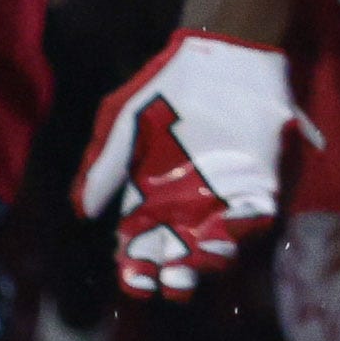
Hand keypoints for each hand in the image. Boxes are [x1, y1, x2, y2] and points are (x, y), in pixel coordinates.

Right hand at [77, 30, 298, 298]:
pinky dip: (241, 232)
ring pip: (213, 246)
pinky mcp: (259, 189)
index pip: (140, 241)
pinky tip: (224, 237)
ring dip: (203, 263)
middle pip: (176, 253)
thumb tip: (80, 211)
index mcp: (152, 194)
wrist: (222, 59)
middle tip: (162, 282)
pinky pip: (252, 221)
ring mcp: (224, 199)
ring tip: (190, 268)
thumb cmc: (166, 89)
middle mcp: (187, 204)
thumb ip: (103, 165)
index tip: (131, 277)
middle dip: (169, 273)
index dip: (135, 264)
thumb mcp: (122, 122)